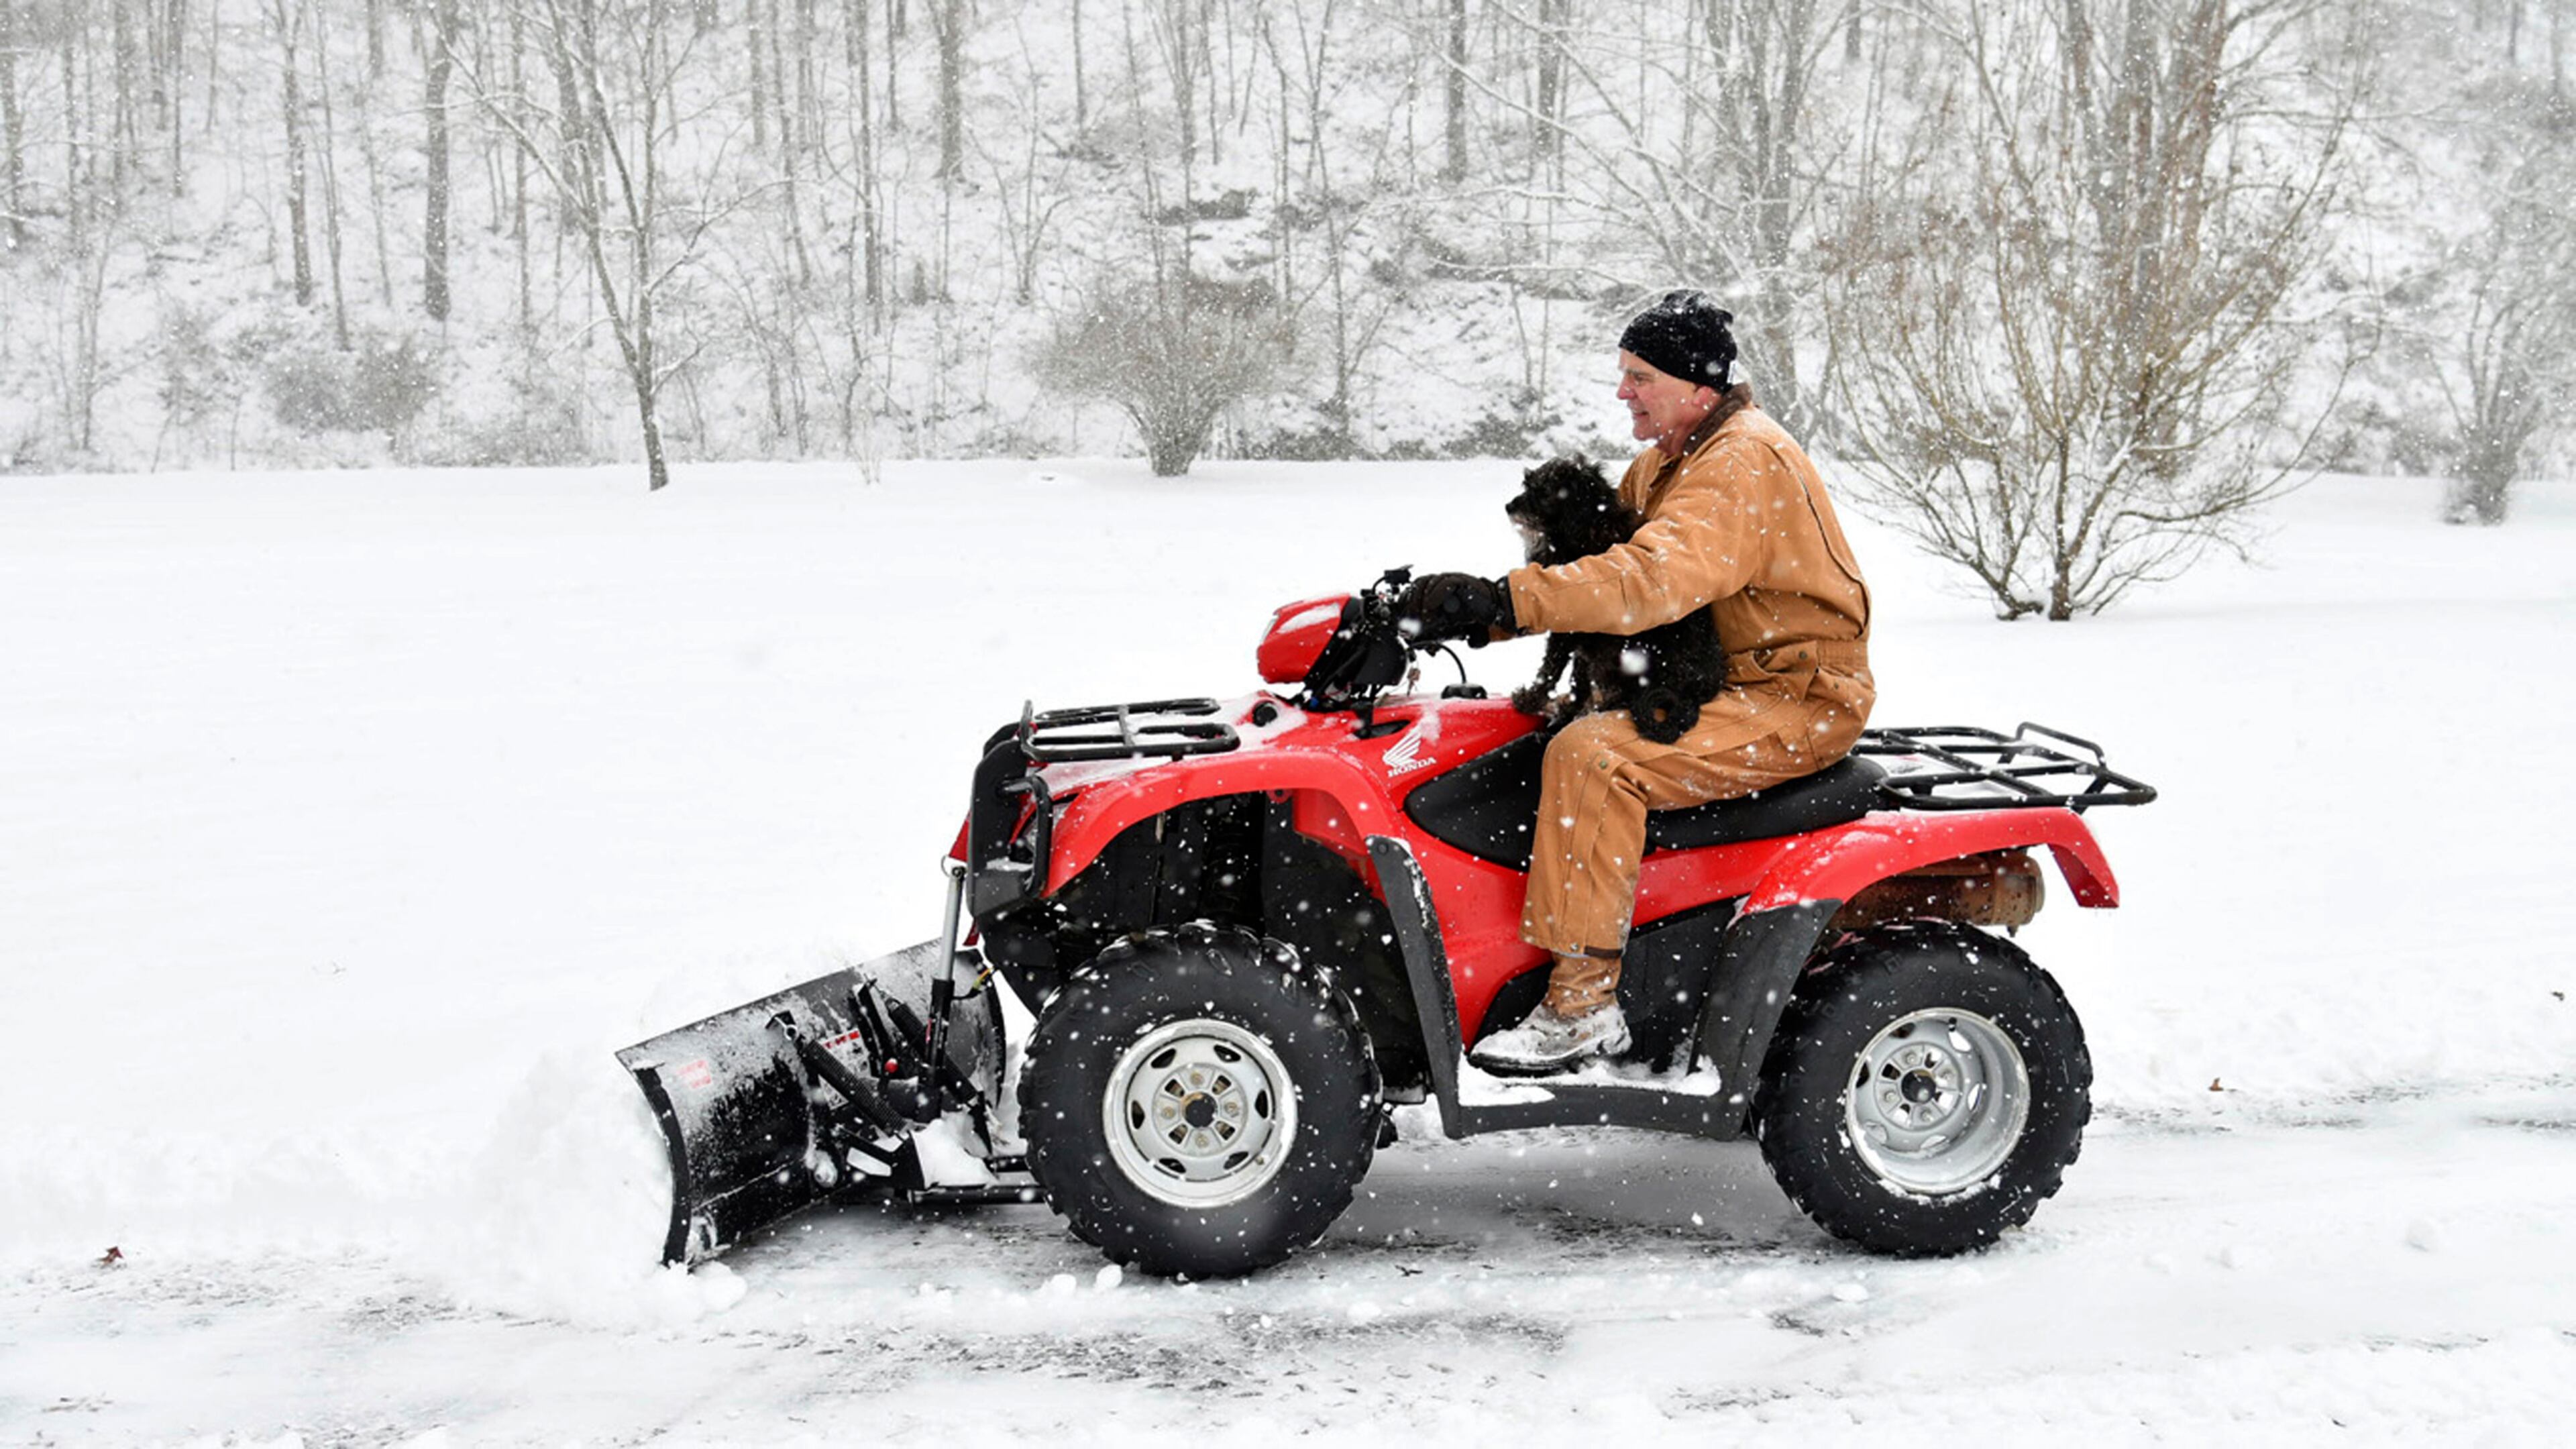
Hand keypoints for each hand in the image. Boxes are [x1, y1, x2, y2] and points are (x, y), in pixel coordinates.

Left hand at [1395, 573, 1510, 643]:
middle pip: (1417, 585)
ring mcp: (1450, 580)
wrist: (1492, 612)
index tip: (1402, 621)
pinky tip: (1431, 608)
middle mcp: (1440, 582)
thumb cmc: (1470, 617)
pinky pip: (1444, 583)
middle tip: (1411, 623)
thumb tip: (1413, 637)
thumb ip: (1431, 628)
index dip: (1405, 603)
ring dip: (1421, 602)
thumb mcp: (1446, 625)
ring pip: (1427, 582)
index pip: (1413, 590)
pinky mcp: (1461, 580)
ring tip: (1423, 619)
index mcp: (1434, 591)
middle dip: (1410, 605)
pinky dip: (1434, 596)